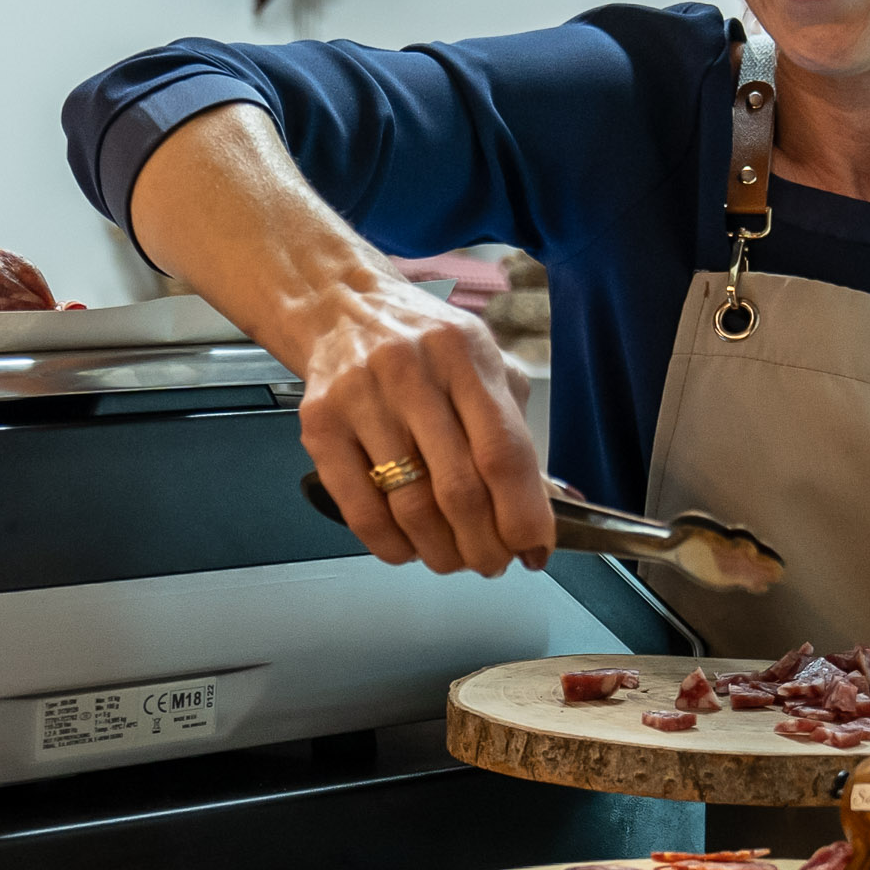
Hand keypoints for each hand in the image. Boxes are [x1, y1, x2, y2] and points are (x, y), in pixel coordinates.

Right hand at [291, 280, 552, 577]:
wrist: (340, 307)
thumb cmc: (423, 345)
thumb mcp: (481, 363)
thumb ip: (513, 428)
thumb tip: (548, 506)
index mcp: (465, 355)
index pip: (503, 453)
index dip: (524, 515)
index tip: (535, 549)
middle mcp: (412, 373)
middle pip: (459, 489)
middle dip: (485, 545)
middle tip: (493, 563)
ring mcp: (361, 399)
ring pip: (410, 507)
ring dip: (441, 552)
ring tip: (454, 559)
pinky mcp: (320, 427)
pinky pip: (361, 511)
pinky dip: (392, 546)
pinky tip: (409, 548)